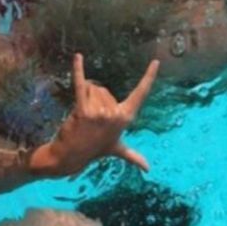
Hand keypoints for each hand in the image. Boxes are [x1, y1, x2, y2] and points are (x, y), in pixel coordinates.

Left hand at [30, 54, 158, 177]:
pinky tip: (78, 56)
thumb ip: (133, 156)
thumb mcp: (116, 150)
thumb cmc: (94, 150)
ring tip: (81, 118)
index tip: (156, 62)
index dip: (149, 77)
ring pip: (91, 88)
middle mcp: (115, 114)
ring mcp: (99, 112)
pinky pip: (81, 84)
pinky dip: (78, 69)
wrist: (70, 157)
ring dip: (84, 99)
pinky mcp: (83, 110)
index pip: (140, 94)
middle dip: (94, 100)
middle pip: (104, 89)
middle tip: (89, 121)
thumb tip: (148, 169)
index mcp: (125, 118)